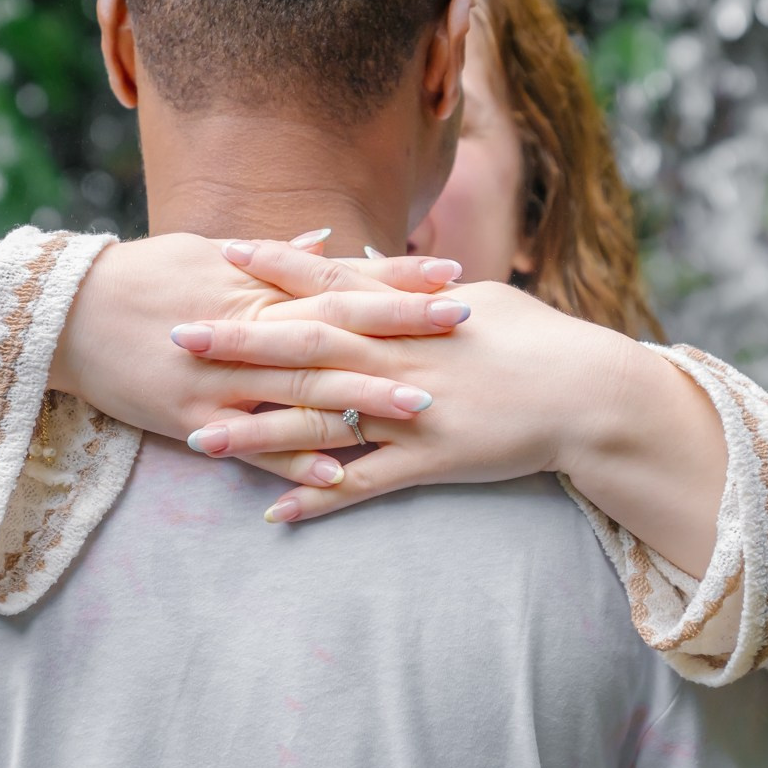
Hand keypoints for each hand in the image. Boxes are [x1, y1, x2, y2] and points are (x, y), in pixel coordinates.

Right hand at [49, 231, 469, 485]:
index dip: (396, 278)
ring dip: (365, 398)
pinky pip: (253, 446)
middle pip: (337, 330)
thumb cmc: (135, 279)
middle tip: (464, 329)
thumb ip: (272, 260)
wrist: (58, 321)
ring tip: (425, 405)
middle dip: (402, 330)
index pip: (339, 280)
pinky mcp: (194, 422)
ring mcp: (221, 380)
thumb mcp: (203, 255)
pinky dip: (296, 457)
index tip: (450, 274)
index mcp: (252, 287)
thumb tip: (327, 245)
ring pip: (303, 390)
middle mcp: (244, 331)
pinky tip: (341, 473)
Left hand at [167, 241, 644, 517]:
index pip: (330, 284)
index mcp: (409, 315)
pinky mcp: (431, 462)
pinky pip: (364, 485)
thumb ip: (409, 288)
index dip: (275, 269)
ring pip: (320, 423)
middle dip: (238, 345)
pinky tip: (274, 514)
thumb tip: (361, 267)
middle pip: (305, 347)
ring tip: (198, 439)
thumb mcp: (474, 298)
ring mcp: (412, 413)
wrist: (590, 395)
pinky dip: (318, 500)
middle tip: (178, 338)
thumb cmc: (536, 339)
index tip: (222, 253)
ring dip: (256, 432)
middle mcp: (400, 359)